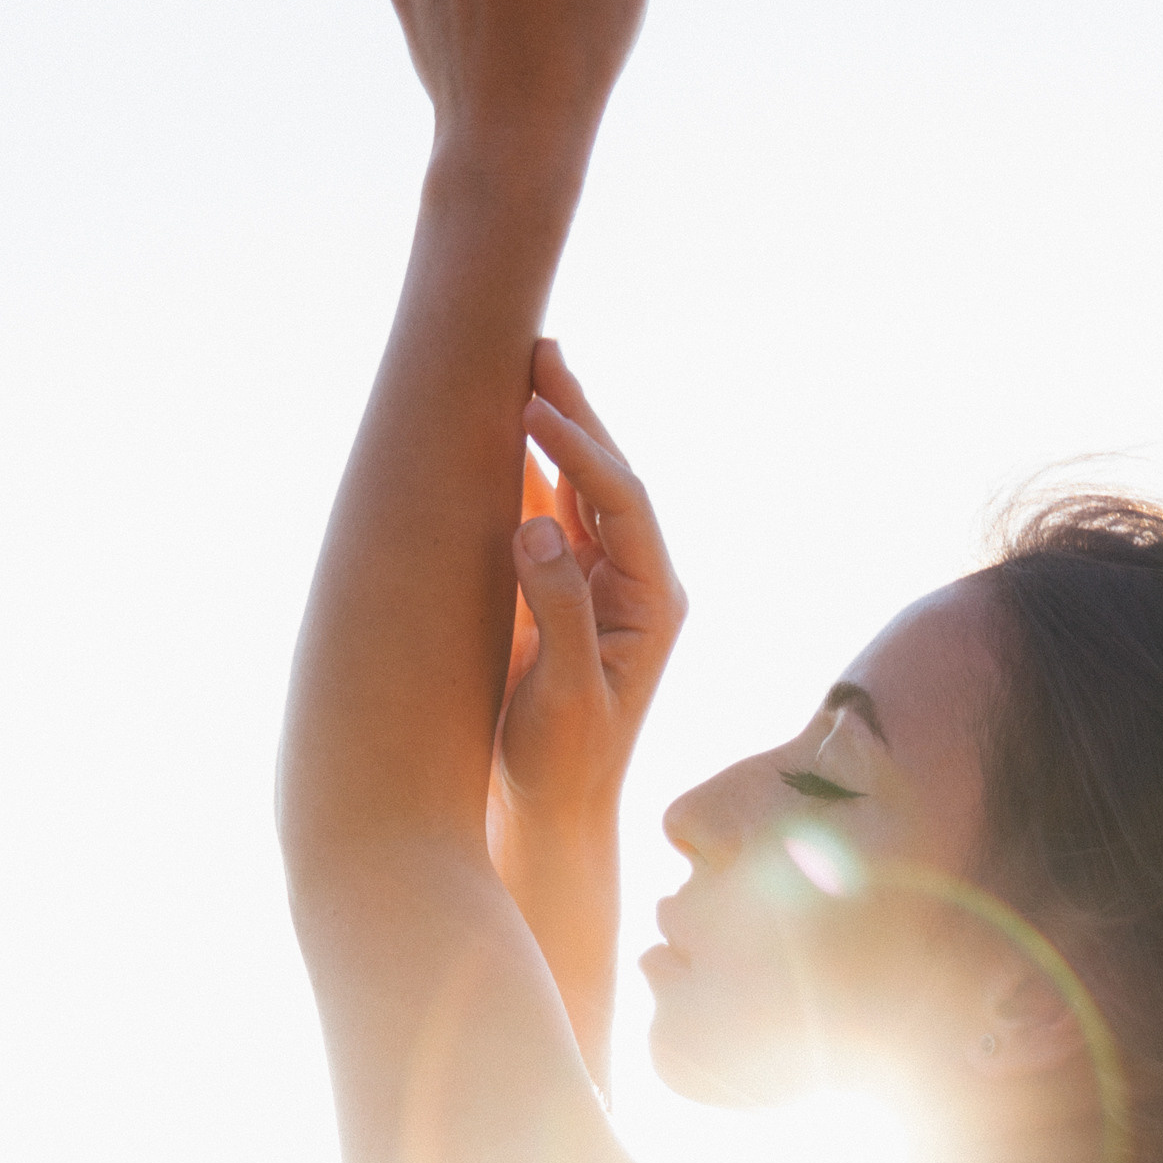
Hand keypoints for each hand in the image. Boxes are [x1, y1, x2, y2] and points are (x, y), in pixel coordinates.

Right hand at [489, 341, 686, 862]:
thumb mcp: (563, 692)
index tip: (531, 406)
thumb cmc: (563, 764)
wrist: (554, 814)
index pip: (621, 503)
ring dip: (556, 432)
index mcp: (652, 602)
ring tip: (525, 368)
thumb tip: (533, 526)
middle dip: (576, 414)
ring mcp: (604, 587)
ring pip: (582, 491)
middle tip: (538, 348)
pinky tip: (509, 434)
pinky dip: (532, 472)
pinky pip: (554, 518)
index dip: (580, 448)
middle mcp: (637, 585)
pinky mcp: (569, 597)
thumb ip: (555, 609)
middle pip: (610, 480)